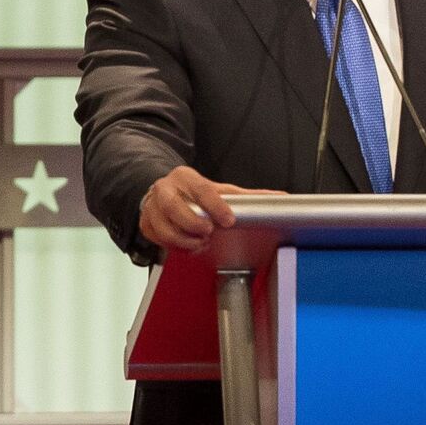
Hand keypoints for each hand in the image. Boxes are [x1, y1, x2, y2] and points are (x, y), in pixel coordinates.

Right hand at [139, 165, 285, 252]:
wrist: (164, 191)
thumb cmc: (196, 192)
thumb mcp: (221, 189)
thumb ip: (248, 196)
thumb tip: (280, 198)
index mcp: (187, 177)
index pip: (202, 189)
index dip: (215, 206)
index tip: (228, 220)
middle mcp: (166, 189)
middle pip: (175, 207)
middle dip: (193, 223)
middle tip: (208, 233)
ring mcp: (152, 206)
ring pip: (162, 226)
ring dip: (183, 239)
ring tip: (200, 243)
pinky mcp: (144, 222)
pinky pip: (155, 238)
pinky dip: (172, 246)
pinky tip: (187, 247)